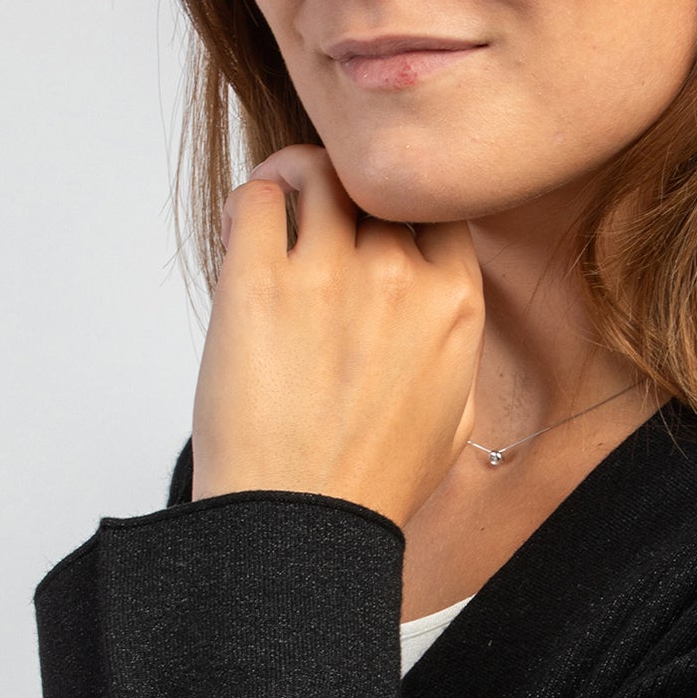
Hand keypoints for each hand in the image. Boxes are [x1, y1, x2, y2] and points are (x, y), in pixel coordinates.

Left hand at [189, 145, 483, 527]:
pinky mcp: (259, 283)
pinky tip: (241, 230)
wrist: (298, 525)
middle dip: (348, 187)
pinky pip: (257, 198)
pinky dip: (248, 200)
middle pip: (379, 182)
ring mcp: (329, 275)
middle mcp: (399, 278)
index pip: (438, 207)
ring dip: (294, 177)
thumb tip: (439, 306)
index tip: (375, 221)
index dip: (403, 206)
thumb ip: (452, 347)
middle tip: (315, 203)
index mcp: (455, 306)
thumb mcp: (452, 417)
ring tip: (272, 204)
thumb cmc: (368, 484)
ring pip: (319, 172)